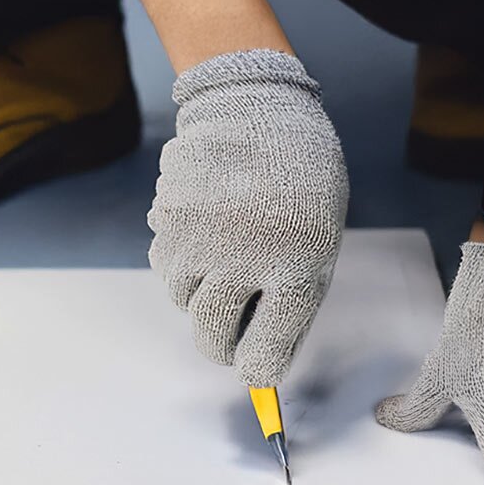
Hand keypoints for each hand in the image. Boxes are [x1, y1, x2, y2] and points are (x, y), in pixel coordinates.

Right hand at [148, 50, 348, 386]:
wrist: (258, 110)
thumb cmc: (301, 183)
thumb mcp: (319, 244)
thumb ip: (292, 302)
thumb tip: (261, 362)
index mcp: (293, 269)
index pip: (263, 356)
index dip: (258, 373)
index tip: (255, 372)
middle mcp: (240, 259)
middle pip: (212, 338)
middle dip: (222, 346)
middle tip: (232, 338)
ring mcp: (197, 239)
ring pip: (183, 302)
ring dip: (200, 295)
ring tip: (225, 260)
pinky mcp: (165, 220)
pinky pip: (164, 265)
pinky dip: (182, 262)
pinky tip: (206, 233)